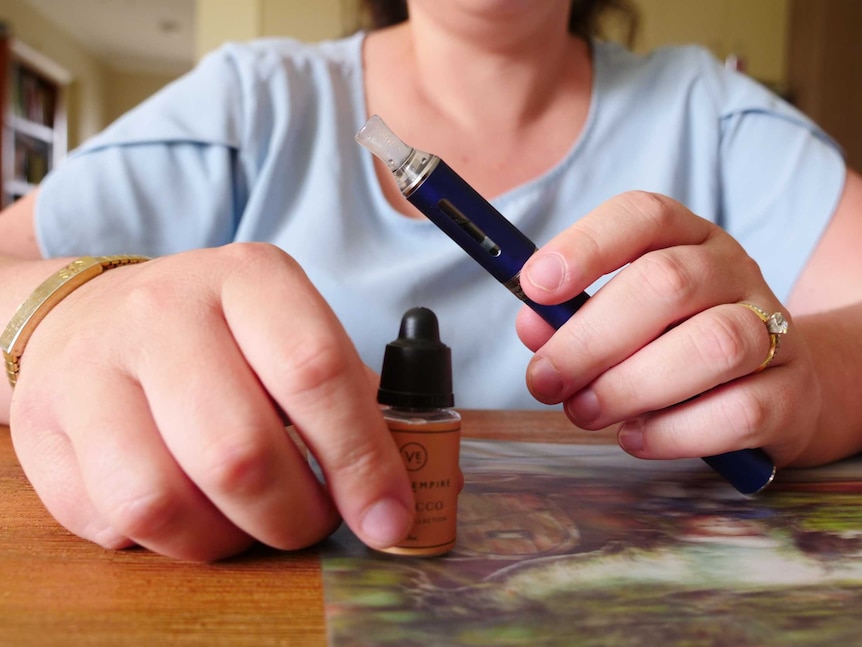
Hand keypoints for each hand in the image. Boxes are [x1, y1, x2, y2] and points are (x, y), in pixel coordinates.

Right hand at [9, 243, 412, 560]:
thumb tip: (396, 496)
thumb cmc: (216, 337)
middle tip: (311, 523)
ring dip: (224, 541)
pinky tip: (183, 509)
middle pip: (239, 453)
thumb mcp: (290, 333)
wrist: (92, 317)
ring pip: (162, 501)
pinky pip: (110, 523)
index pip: (316, 372)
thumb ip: (348, 402)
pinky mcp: (42, 425)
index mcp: (249, 278)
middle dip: (293, 518)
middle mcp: (165, 311)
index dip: (362, 461)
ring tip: (247, 525)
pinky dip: (161, 540)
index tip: (386, 519)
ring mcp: (93, 366)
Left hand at [516, 191, 819, 467]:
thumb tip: (532, 327)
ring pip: (711, 345)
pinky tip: (634, 436)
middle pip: (667, 283)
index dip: (585, 246)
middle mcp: (731, 271)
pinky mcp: (791, 392)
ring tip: (584, 412)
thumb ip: (571, 319)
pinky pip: (740, 410)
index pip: (642, 216)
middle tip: (545, 381)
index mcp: (685, 237)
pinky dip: (674, 431)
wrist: (776, 384)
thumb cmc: (675, 344)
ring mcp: (773, 328)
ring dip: (630, 386)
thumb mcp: (621, 319)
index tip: (535, 287)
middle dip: (590, 339)